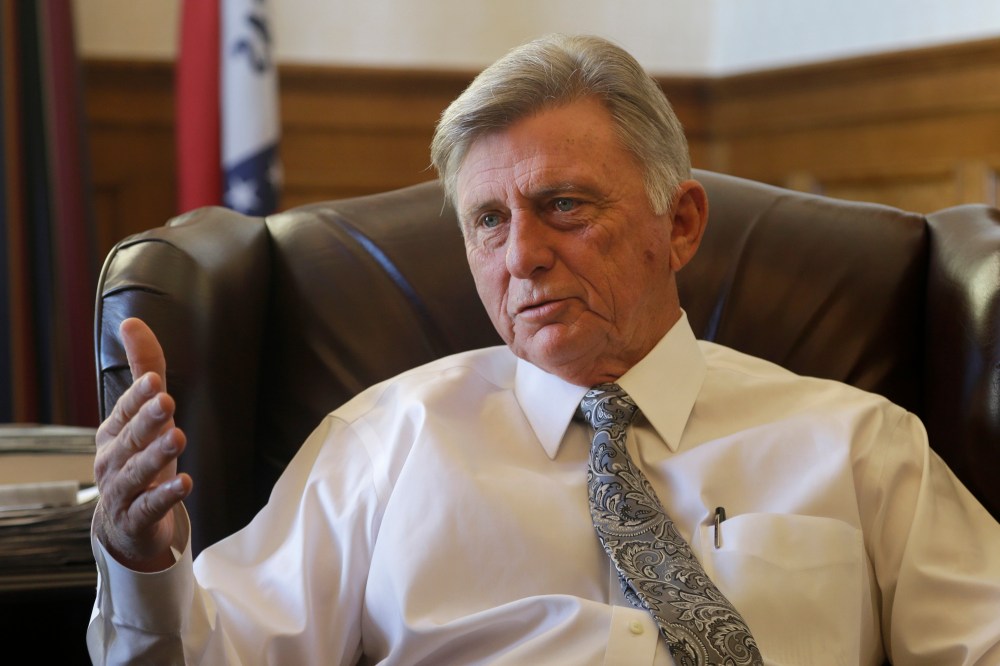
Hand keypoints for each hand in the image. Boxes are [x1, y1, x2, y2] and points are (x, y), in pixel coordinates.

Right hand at [93, 318, 192, 570]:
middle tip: (166, 401)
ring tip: (178, 437)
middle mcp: (112, 460)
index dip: (138, 396)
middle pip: (130, 438)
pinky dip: (165, 496)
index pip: (125, 409)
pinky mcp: (136, 519)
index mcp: (113, 432)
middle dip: (147, 420)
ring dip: (156, 455)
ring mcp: (122, 491)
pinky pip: (150, 506)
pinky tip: (185, 483)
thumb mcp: (143, 416)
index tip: (154, 380)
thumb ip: (143, 368)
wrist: (124, 526)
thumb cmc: (138, 459)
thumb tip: (131, 321)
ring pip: (138, 472)